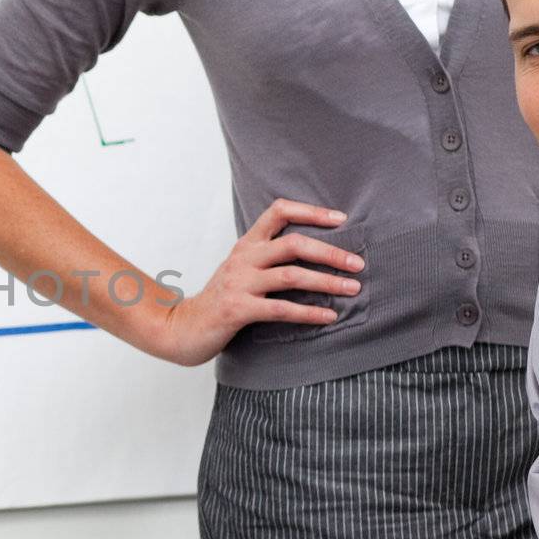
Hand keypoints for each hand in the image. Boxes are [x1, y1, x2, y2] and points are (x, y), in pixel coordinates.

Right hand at [145, 199, 363, 366]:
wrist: (181, 328)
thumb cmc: (219, 301)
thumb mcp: (240, 270)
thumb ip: (268, 258)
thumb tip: (313, 253)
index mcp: (246, 245)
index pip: (278, 211)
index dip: (311, 211)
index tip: (341, 218)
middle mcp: (243, 258)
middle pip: (293, 244)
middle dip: (330, 252)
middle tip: (358, 264)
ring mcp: (239, 283)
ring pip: (291, 275)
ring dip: (327, 282)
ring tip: (352, 289)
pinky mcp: (237, 310)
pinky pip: (281, 308)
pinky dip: (309, 312)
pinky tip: (328, 316)